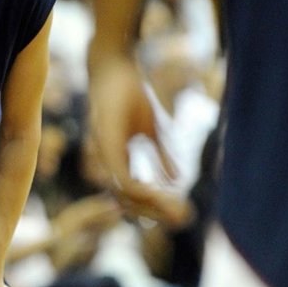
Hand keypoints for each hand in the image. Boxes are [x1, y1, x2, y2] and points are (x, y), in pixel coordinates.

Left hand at [87, 51, 191, 227]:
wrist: (114, 67)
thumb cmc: (131, 95)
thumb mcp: (154, 130)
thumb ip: (163, 156)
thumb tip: (177, 180)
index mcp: (117, 160)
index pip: (133, 194)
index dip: (153, 206)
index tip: (176, 212)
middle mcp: (109, 161)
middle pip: (129, 201)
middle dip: (155, 212)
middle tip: (180, 219)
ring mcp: (106, 155)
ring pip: (125, 194)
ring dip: (150, 204)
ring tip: (175, 208)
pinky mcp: (107, 146)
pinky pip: (123, 178)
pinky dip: (141, 189)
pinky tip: (159, 191)